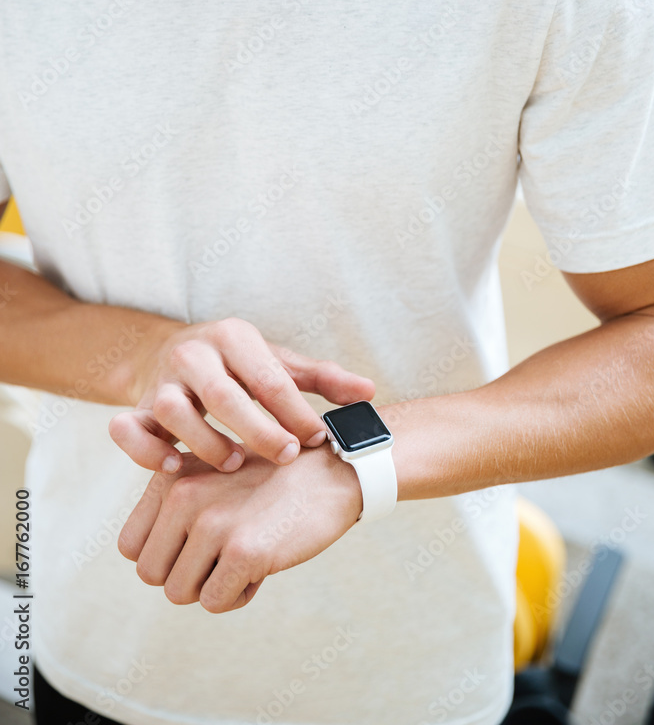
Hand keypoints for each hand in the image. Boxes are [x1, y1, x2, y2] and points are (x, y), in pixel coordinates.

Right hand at [109, 317, 374, 474]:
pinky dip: (148, 452)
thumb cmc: (238, 365)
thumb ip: (322, 378)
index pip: (268, 377)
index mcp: (234, 337)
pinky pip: (130, 430)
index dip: (295, 412)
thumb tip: (369, 393)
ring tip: (235, 464)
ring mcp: (161, 382)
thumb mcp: (278, 362)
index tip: (317, 440)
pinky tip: (177, 470)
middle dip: (258, 430)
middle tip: (286, 457)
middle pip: (224, 395)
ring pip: (175, 412)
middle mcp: (194, 355)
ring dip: (207, 443)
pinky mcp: (136, 408)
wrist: (171, 351)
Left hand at [117, 444, 362, 612]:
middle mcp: (184, 496)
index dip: (163, 556)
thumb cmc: (270, 478)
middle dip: (185, 575)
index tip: (195, 546)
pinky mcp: (244, 551)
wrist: (330, 472)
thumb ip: (172, 506)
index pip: (131, 547)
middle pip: (152, 574)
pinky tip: (262, 564)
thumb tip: (144, 562)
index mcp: (171, 477)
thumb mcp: (211, 471)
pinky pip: (216, 602)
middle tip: (222, 554)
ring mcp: (213, 524)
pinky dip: (239, 594)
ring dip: (213, 586)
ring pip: (180, 593)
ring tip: (244, 555)